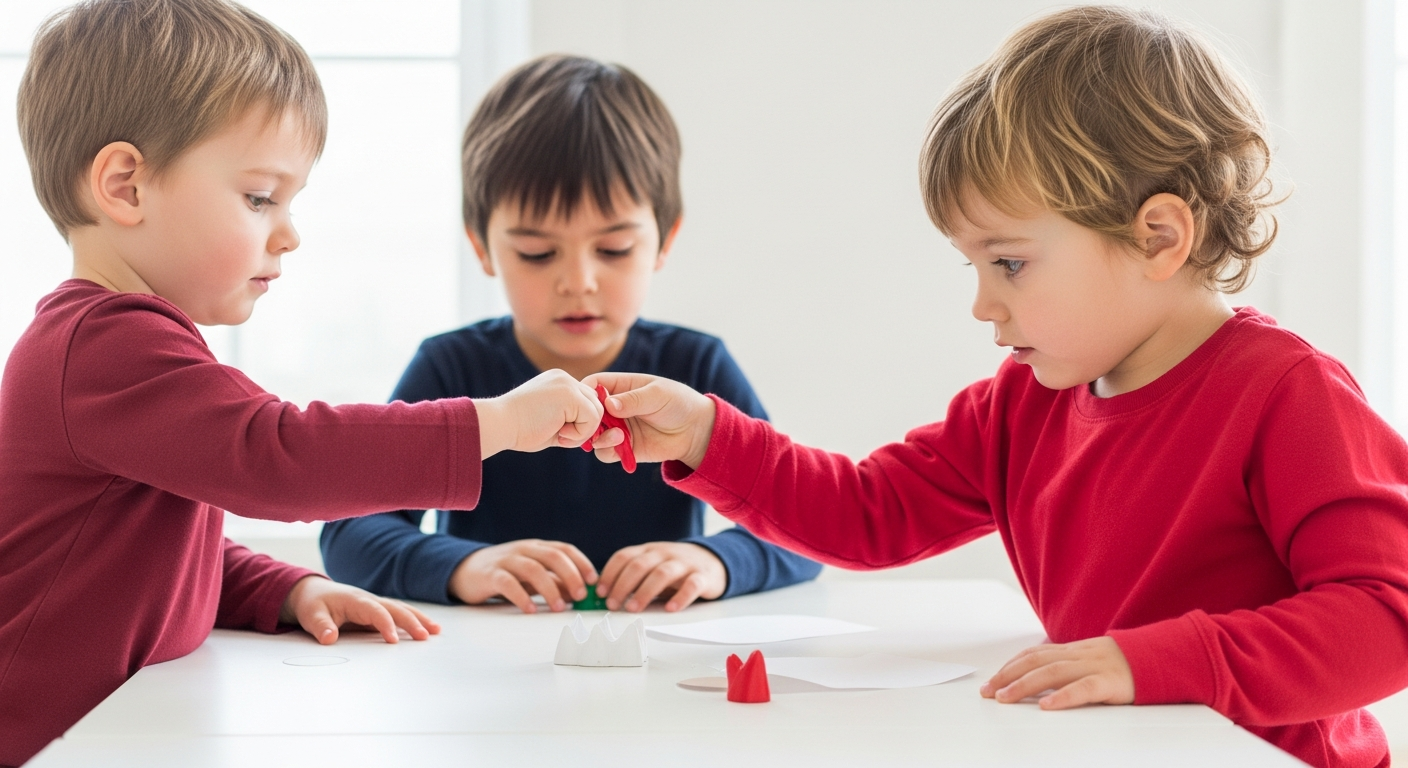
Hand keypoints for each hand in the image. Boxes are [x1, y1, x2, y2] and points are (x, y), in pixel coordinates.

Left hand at [279, 575, 439, 644]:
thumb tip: (329, 638)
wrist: (313, 592)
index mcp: (356, 600)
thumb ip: (321, 626)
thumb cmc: (314, 604)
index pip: (375, 612)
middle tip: (425, 636)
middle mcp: (370, 600)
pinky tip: (426, 629)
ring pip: (401, 610)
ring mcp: (375, 605)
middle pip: (395, 609)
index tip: (393, 641)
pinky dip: (413, 620)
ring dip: (418, 619)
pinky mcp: (377, 612)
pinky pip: (398, 615)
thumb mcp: (312, 615)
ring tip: (436, 631)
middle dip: (411, 622)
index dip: (385, 625)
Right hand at [450, 539, 596, 613]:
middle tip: (580, 596)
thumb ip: (554, 582)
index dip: (581, 563)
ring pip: (533, 568)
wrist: (465, 570)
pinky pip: (508, 583)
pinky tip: (530, 610)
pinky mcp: (490, 574)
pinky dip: (521, 596)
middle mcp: (524, 550)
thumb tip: (580, 594)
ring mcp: (506, 560)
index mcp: (537, 548)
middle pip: (552, 556)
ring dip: (549, 588)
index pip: (564, 549)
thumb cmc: (505, 574)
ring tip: (559, 607)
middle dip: (570, 575)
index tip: (593, 581)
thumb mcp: (532, 576)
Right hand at [476, 369, 602, 458]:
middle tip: (563, 438)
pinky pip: (592, 418)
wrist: (499, 424)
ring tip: (561, 437)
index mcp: (558, 381)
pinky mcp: (570, 395)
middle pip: (595, 404)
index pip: (586, 400)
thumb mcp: (549, 420)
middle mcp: (565, 378)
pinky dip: (580, 434)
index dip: (581, 421)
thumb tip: (593, 431)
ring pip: (597, 411)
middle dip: (585, 426)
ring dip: (583, 431)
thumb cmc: (518, 429)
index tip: (563, 434)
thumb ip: (570, 420)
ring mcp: (567, 384)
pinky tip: (560, 435)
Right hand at [579, 372, 716, 468]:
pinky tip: (622, 447)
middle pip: (588, 412)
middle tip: (598, 425)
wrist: (695, 430)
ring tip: (617, 436)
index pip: (594, 385)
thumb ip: (633, 399)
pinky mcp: (623, 447)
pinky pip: (606, 452)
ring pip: (594, 434)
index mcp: (621, 386)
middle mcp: (614, 407)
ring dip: (599, 437)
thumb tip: (608, 404)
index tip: (585, 402)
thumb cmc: (678, 403)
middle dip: (588, 419)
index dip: (585, 392)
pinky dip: (609, 451)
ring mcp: (617, 428)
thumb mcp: (657, 395)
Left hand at [597, 541, 726, 611]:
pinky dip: (681, 597)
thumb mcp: (653, 567)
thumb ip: (634, 578)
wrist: (713, 561)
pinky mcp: (703, 576)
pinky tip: (671, 609)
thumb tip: (606, 598)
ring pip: (662, 573)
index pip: (624, 556)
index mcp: (649, 551)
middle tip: (612, 605)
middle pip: (640, 565)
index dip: (609, 573)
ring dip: (644, 591)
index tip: (599, 592)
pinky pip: (692, 585)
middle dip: (622, 585)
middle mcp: (664, 553)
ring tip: (633, 609)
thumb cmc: (676, 569)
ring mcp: (684, 563)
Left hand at [980, 636, 1134, 708]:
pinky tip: (1047, 706)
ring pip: (1053, 672)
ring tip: (1006, 698)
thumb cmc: (1123, 665)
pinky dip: (1063, 697)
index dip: (1010, 666)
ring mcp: (1095, 667)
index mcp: (1073, 650)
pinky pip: (1084, 688)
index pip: (1034, 654)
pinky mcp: (1111, 683)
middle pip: (1036, 661)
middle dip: (1008, 676)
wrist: (1160, 659)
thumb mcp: (1090, 662)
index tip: (991, 681)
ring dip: (1025, 685)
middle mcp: (1079, 655)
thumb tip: (1036, 679)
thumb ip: (1066, 667)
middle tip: (989, 692)